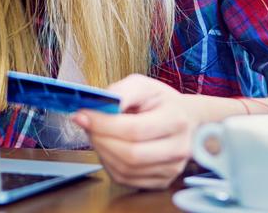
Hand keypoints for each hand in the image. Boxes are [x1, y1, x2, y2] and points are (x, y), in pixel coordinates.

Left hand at [72, 74, 198, 188]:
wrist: (184, 119)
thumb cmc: (160, 101)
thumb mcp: (142, 85)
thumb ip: (120, 91)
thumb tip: (96, 106)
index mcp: (175, 120)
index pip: (134, 130)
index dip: (103, 124)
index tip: (83, 115)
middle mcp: (178, 149)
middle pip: (130, 154)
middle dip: (99, 138)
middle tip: (85, 124)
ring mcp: (171, 169)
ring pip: (125, 169)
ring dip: (101, 151)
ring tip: (96, 133)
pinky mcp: (160, 181)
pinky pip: (125, 179)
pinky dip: (108, 163)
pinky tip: (107, 146)